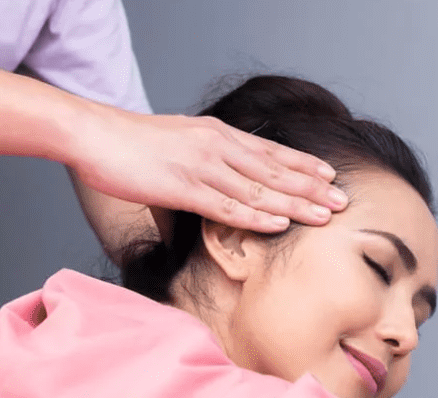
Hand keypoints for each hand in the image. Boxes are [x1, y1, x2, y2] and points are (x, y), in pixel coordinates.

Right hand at [68, 105, 348, 234]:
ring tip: (326, 215)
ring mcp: (201, 167)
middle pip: (274, 169)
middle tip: (344, 201)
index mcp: (216, 134)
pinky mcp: (182, 187)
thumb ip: (200, 163)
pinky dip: (257, 215)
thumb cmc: (129, 145)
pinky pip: (227, 206)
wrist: (94, 135)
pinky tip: (280, 223)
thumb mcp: (175, 144)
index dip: (303, 164)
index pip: (270, 150)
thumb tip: (211, 187)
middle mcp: (216, 147)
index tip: (330, 176)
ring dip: (295, 203)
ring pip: (259, 188)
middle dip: (312, 187)